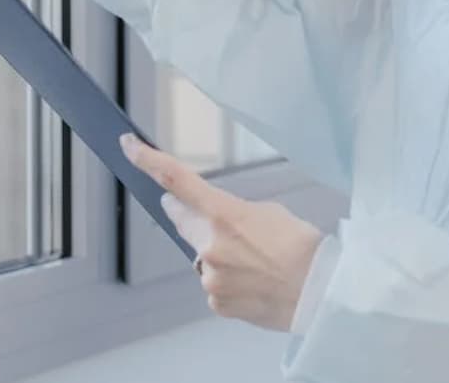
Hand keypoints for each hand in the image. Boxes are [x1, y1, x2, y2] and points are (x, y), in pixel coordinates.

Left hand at [120, 133, 322, 331]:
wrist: (320, 290)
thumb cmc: (301, 245)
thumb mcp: (268, 212)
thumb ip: (229, 212)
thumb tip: (207, 221)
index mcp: (226, 214)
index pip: (176, 180)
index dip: (147, 161)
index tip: (128, 146)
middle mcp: (210, 246)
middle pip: (184, 222)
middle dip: (191, 215)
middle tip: (213, 218)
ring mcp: (210, 278)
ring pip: (202, 257)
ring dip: (219, 253)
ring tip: (257, 260)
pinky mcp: (216, 303)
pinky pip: (214, 284)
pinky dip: (229, 279)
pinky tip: (255, 280)